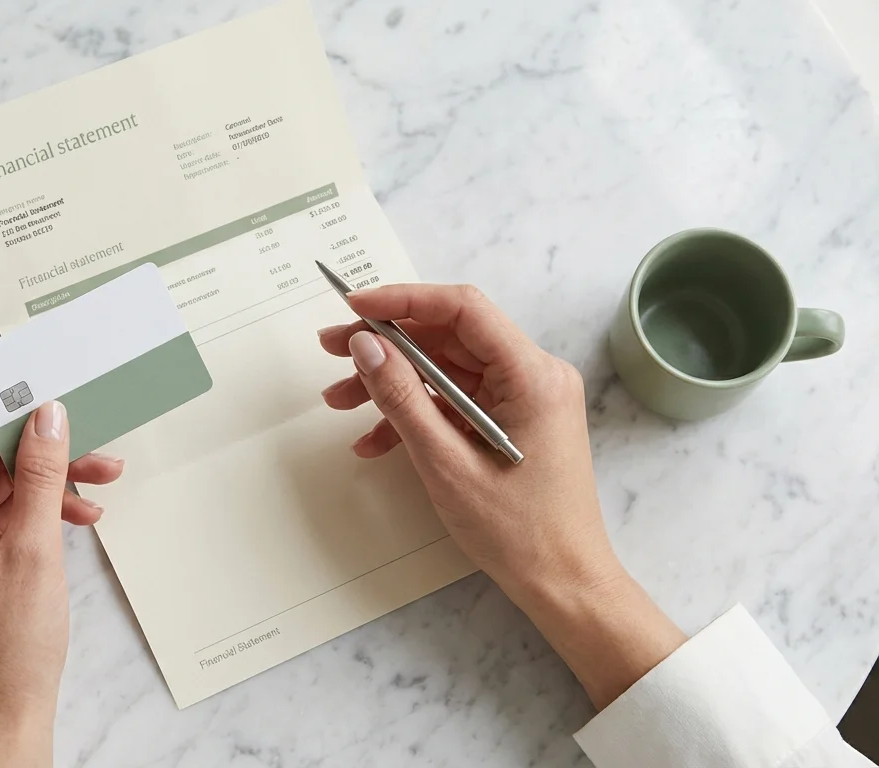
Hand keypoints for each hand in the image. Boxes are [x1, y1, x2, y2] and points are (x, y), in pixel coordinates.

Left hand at [0, 314, 122, 765]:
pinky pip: (1, 505)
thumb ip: (42, 472)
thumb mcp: (34, 548)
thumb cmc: (4, 650)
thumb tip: (50, 412)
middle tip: (83, 408)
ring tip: (104, 470)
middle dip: (33, 429)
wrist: (1, 716)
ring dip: (47, 469)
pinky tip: (85, 509)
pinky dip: (40, 501)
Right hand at [318, 284, 683, 707]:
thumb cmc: (519, 532)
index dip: (403, 300)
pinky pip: (454, 400)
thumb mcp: (446, 464)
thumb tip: (366, 346)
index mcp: (532, 376)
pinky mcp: (511, 420)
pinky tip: (373, 440)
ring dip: (392, 382)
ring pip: (445, 369)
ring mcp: (524, 398)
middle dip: (386, 343)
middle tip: (332, 349)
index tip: (354, 306)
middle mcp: (534, 376)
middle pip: (448, 336)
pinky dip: (414, 413)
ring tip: (339, 400)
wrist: (564, 583)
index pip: (462, 310)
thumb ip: (402, 398)